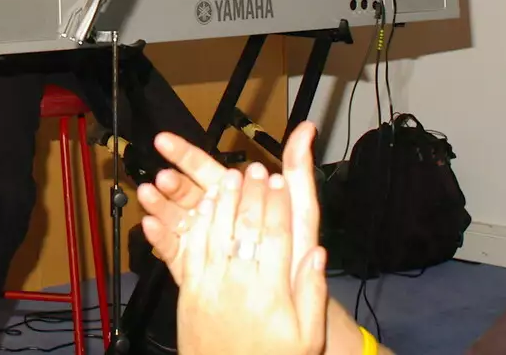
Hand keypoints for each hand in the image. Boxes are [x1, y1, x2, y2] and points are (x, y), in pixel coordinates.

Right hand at [138, 122, 321, 288]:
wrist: (293, 299)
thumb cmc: (297, 252)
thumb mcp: (300, 208)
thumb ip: (297, 169)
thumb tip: (306, 130)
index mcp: (235, 195)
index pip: (203, 167)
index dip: (182, 153)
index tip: (164, 141)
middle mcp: (216, 215)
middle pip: (185, 192)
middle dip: (170, 182)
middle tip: (162, 178)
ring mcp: (202, 239)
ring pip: (175, 217)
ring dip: (159, 205)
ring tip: (148, 197)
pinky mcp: (194, 265)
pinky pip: (173, 249)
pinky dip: (160, 237)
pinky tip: (150, 226)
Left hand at [176, 167, 326, 354]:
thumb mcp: (306, 336)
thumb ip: (312, 293)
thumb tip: (317, 253)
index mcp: (271, 293)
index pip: (276, 236)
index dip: (278, 205)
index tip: (281, 181)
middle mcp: (239, 283)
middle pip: (244, 226)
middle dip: (251, 193)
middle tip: (256, 169)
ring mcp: (210, 285)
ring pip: (215, 231)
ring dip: (222, 200)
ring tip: (230, 176)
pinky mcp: (189, 291)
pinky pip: (191, 249)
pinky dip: (198, 224)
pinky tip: (204, 206)